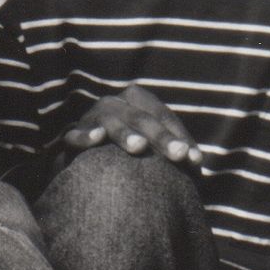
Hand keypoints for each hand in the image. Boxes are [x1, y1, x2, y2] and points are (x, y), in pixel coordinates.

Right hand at [61, 85, 204, 169]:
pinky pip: (76, 134)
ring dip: (125, 132)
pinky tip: (97, 139)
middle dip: (162, 137)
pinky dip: (85, 134)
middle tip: (179, 156)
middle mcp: (116, 104)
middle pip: (142, 117)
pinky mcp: (72, 136)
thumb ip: (172, 153)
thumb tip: (197, 162)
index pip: (163, 116)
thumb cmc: (128, 159)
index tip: (194, 161)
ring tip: (139, 147)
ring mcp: (93, 117)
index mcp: (138, 102)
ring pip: (112, 119)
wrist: (85, 166)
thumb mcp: (151, 152)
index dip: (180, 136)